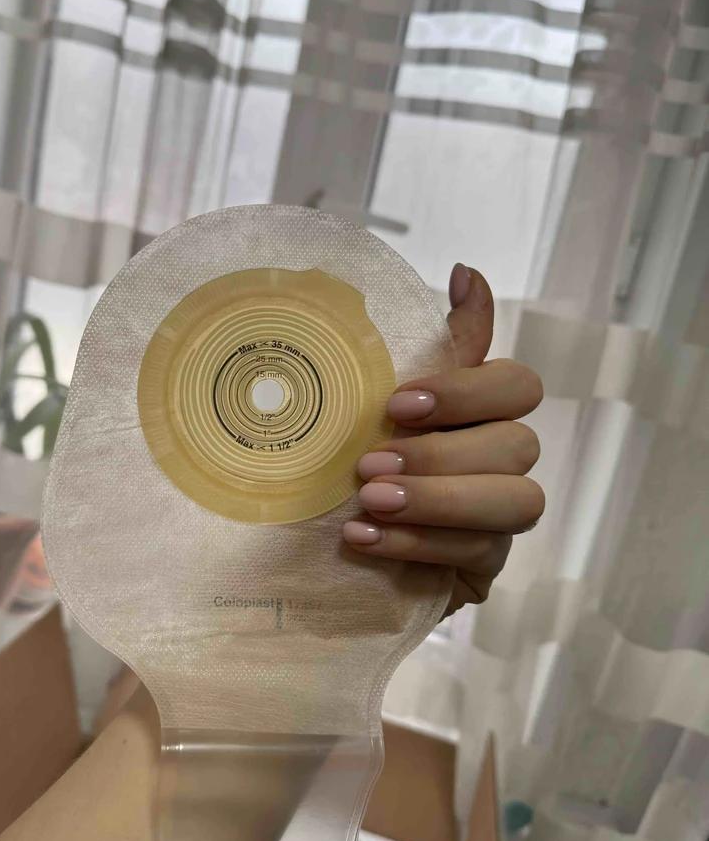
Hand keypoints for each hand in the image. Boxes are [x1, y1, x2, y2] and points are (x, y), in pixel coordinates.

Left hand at [343, 264, 543, 616]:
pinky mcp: (485, 567)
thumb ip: (434, 346)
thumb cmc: (353, 461)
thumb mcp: (374, 402)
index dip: (467, 392)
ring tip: (369, 502)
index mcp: (480, 412)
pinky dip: (418, 544)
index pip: (517, 386)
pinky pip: (478, 553)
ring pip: (516, 501)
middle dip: (440, 455)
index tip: (396, 404)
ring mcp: (500, 518)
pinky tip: (363, 539)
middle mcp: (502, 460)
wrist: (322, 547)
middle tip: (366, 465)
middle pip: (518, 444)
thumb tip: (468, 273)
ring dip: (438, 500)